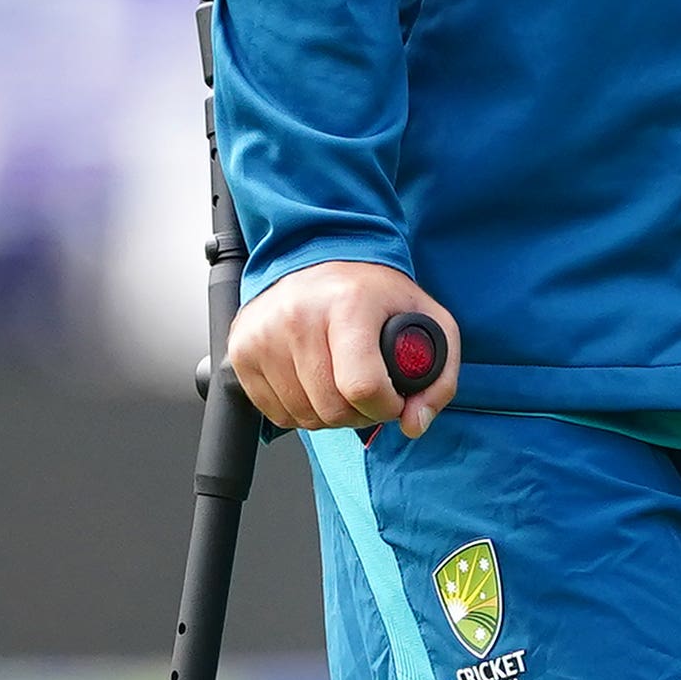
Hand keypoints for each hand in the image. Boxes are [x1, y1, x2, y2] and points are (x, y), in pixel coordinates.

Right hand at [232, 258, 458, 436]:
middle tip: (367, 389)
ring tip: (339, 381)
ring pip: (305, 416)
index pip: (363, 387)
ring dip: (329, 413)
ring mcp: (264, 334)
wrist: (317, 255)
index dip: (385, 406)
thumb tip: (413, 424)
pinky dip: (300, 409)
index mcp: (347, 303)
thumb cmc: (372, 292)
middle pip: (333, 409)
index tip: (392, 396)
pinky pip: (276, 412)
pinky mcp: (242, 351)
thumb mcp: (427, 320)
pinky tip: (312, 380)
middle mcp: (298, 316)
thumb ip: (438, 378)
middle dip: (360, 412)